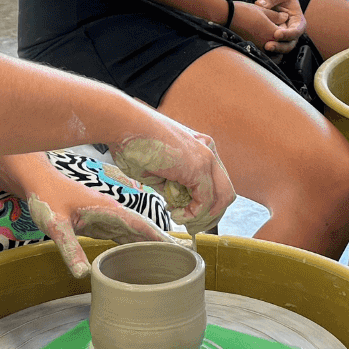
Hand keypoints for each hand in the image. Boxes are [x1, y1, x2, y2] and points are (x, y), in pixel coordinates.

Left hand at [19, 169, 174, 278]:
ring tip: (169, 264)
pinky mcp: (99, 222)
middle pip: (145, 230)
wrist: (36, 180)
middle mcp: (113, 212)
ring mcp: (107, 217)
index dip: (162, 239)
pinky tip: (140, 259)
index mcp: (110, 209)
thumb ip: (69, 248)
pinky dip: (134, 247)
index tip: (181, 251)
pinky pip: (123, 236)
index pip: (143, 225)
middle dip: (164, 245)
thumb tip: (83, 274)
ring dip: (151, 247)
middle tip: (184, 264)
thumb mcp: (55, 224)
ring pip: (135, 234)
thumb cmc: (46, 196)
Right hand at [110, 115, 236, 236]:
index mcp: (199, 148)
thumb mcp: (156, 169)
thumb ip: (170, 185)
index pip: (215, 183)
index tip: (183, 213)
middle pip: (225, 193)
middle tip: (189, 225)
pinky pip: (206, 201)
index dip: (203, 205)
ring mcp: (206, 158)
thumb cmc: (132, 142)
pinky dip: (193, 215)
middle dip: (209, 215)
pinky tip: (176, 214)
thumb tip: (175, 202)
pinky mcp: (199, 167)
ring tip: (181, 220)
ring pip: (222, 199)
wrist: (123, 123)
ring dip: (203, 218)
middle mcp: (208, 150)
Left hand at [239, 0, 306, 53]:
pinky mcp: (275, 40)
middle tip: (268, 46)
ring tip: (263, 47)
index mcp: (298, 20)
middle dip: (280, 46)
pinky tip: (258, 48)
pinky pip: (273, 46)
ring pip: (282, 48)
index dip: (289, 34)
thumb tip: (260, 5)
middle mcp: (293, 31)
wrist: (275, 0)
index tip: (277, 34)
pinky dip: (267, 50)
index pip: (297, 30)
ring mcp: (284, 37)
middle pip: (290, 43)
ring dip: (274, 50)